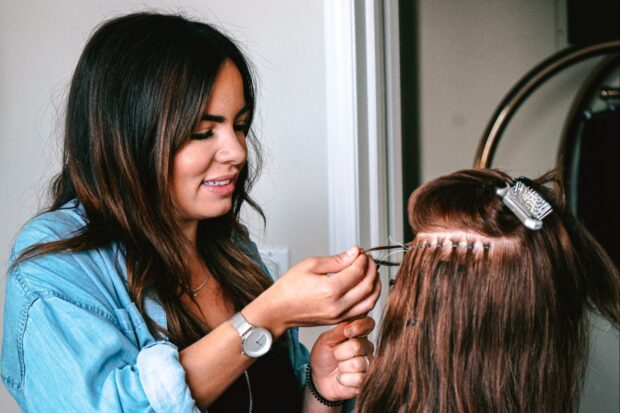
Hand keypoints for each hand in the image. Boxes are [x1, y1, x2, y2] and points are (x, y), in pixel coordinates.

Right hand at [245, 247, 379, 335]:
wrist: (278, 311)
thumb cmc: (289, 288)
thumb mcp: (311, 265)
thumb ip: (337, 260)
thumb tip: (355, 253)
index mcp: (330, 289)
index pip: (358, 271)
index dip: (363, 259)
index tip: (360, 252)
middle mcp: (338, 305)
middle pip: (368, 285)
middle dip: (372, 269)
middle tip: (367, 259)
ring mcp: (340, 316)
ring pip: (371, 300)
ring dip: (375, 284)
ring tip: (370, 272)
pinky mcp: (340, 321)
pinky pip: (364, 310)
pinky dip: (369, 298)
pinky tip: (365, 287)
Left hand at [309, 317, 375, 400]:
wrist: (319, 377)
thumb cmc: (324, 355)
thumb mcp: (326, 340)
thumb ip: (339, 330)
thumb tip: (350, 322)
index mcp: (358, 334)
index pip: (369, 324)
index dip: (360, 326)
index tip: (347, 332)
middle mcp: (366, 348)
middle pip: (358, 346)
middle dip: (340, 352)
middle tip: (335, 355)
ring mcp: (368, 364)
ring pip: (358, 364)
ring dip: (342, 367)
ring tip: (338, 367)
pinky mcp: (366, 380)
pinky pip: (359, 379)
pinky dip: (344, 379)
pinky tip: (341, 377)